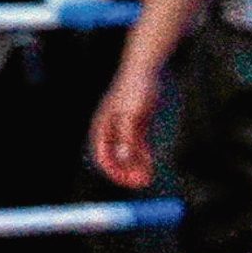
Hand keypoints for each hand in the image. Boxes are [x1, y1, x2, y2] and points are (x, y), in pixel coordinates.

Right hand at [89, 68, 159, 188]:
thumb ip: (127, 137)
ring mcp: (123, 126)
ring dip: (134, 167)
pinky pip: (136, 146)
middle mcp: (110, 129)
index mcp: (103, 126)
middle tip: (141, 184)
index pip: (103, 156)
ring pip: (126, 154)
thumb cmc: (137, 89)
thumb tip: (123, 159)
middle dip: (125, 173)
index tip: (129, 183)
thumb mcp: (133, 115)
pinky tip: (149, 165)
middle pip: (113, 158)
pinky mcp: (136, 124)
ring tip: (147, 178)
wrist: (146, 68)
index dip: (115, 172)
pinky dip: (141, 157)